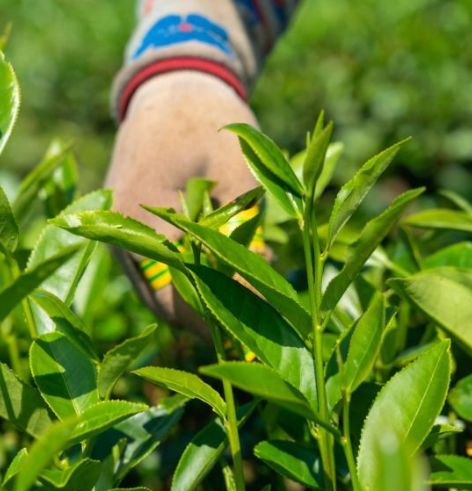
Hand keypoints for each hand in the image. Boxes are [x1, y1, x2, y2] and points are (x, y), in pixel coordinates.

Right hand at [104, 71, 259, 328]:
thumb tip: (261, 286)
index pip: (176, 289)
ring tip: (257, 307)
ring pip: (162, 291)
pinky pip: (161, 273)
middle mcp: (120, 230)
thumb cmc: (211, 124)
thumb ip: (243, 229)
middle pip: (165, 301)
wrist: (175, 91)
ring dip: (206, 303)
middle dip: (215, 319)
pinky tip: (237, 280)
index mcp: (140, 212)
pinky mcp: (132, 233)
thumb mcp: (240, 171)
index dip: (219, 315)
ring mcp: (121, 234)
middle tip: (264, 333)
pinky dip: (196, 283)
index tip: (262, 330)